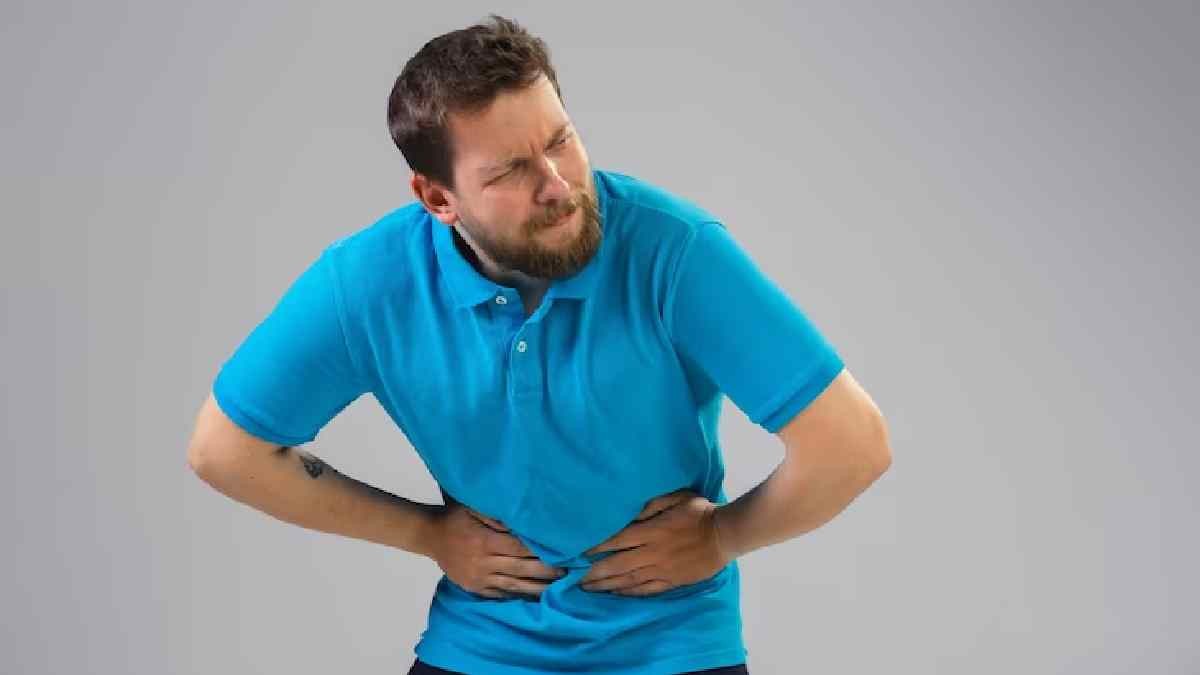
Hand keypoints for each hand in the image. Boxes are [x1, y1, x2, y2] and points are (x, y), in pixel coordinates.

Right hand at [425, 502, 566, 599]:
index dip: (541, 551)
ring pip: (514, 586)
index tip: (562, 551)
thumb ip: (498, 515)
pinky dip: (519, 596)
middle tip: (569, 572)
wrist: (430, 535)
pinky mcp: (475, 588)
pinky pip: (500, 595)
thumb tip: (523, 521)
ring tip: (559, 588)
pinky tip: (536, 597)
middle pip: (521, 568)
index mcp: (485, 540)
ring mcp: (479, 578)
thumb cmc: (456, 516)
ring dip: (538, 588)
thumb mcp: (474, 507)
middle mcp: (483, 561)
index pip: (519, 547)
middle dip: (546, 571)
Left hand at [578, 489, 733, 596]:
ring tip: (588, 589)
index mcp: (651, 531)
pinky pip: (646, 590)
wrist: (725, 534)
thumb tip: (628, 513)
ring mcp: (662, 570)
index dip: (595, 548)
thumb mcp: (675, 498)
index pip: (616, 541)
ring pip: (628, 581)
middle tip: (574, 578)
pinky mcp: (672, 581)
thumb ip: (649, 505)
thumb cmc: (699, 512)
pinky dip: (628, 593)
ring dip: (606, 585)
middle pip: (616, 565)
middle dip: (594, 572)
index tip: (579, 553)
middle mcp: (652, 553)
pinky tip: (615, 594)